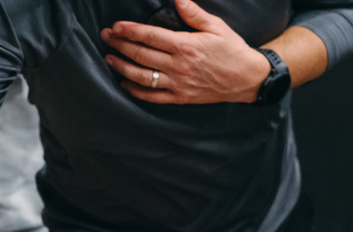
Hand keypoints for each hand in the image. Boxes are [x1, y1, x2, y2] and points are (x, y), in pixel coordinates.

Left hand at [100, 0, 269, 104]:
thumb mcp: (216, 27)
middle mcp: (178, 66)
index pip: (150, 36)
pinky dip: (136, 91)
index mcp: (185, 46)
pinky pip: (153, 96)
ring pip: (142, 77)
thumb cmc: (232, 50)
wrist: (247, 79)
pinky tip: (124, 83)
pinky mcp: (180, 98)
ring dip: (122, 67)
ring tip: (109, 58)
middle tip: (106, 37)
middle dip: (120, 45)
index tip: (116, 27)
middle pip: (141, 55)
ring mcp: (178, 84)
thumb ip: (193, 13)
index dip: (130, 31)